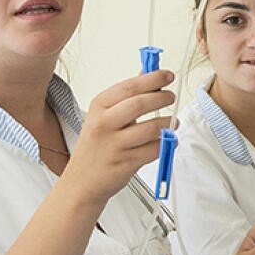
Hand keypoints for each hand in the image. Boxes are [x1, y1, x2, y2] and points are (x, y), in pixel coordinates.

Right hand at [60, 70, 174, 209]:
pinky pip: (154, 149)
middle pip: (140, 104)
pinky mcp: (125, 163)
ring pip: (151, 128)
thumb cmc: (96, 147)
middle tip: (171, 97)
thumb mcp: (103, 116)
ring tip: (173, 121)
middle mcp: (104, 124)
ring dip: (168, 123)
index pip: (129, 87)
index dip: (152, 79)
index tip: (167, 75)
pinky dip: (166, 144)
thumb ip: (126, 96)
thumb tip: (148, 72)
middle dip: (162, 98)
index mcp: (98, 107)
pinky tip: (167, 141)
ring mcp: (114, 145)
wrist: (81, 182)